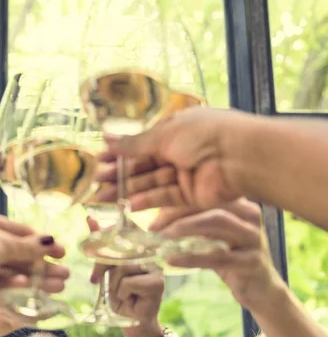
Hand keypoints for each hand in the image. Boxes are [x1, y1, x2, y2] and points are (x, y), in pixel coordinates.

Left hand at [0, 210, 68, 336]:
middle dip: (43, 264)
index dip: (41, 242)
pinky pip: (3, 284)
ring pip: (15, 271)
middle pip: (20, 254)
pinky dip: (17, 285)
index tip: (61, 252)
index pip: (21, 233)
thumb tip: (51, 240)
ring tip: (59, 286)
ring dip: (36, 278)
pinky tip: (32, 287)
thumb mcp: (3, 243)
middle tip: (65, 273)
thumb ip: (28, 246)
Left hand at [87, 217, 164, 336]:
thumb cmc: (119, 291)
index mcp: (141, 245)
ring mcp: (157, 267)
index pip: (129, 226)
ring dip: (113, 283)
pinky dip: (121, 292)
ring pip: (123, 266)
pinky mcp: (157, 283)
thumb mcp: (106, 266)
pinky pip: (128, 282)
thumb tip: (90, 218)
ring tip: (118, 292)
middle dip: (102, 263)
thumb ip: (101, 242)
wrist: (129, 319)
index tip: (96, 245)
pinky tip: (128, 298)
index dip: (111, 231)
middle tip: (95, 278)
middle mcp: (151, 252)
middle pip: (121, 246)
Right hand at [94, 108, 254, 211]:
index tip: (100, 161)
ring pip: (150, 183)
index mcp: (174, 131)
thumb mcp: (164, 134)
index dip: (120, 153)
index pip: (141, 144)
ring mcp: (184, 175)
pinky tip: (128, 205)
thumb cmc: (204, 135)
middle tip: (97, 182)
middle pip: (143, 166)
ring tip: (102, 197)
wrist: (240, 157)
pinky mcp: (191, 196)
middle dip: (119, 174)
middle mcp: (179, 152)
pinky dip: (148, 201)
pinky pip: (165, 198)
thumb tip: (108, 139)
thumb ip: (135, 143)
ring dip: (127, 190)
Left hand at [149, 199, 284, 310]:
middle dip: (177, 212)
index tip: (148, 210)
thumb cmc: (230, 258)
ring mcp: (254, 237)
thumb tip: (155, 218)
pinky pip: (218, 256)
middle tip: (152, 226)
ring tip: (161, 238)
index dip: (174, 199)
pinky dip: (192, 258)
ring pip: (216, 222)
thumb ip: (192, 223)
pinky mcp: (253, 262)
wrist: (260, 289)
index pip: (203, 193)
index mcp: (239, 203)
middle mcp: (250, 215)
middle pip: (209, 203)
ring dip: (184, 229)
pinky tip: (172, 260)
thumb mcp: (211, 236)